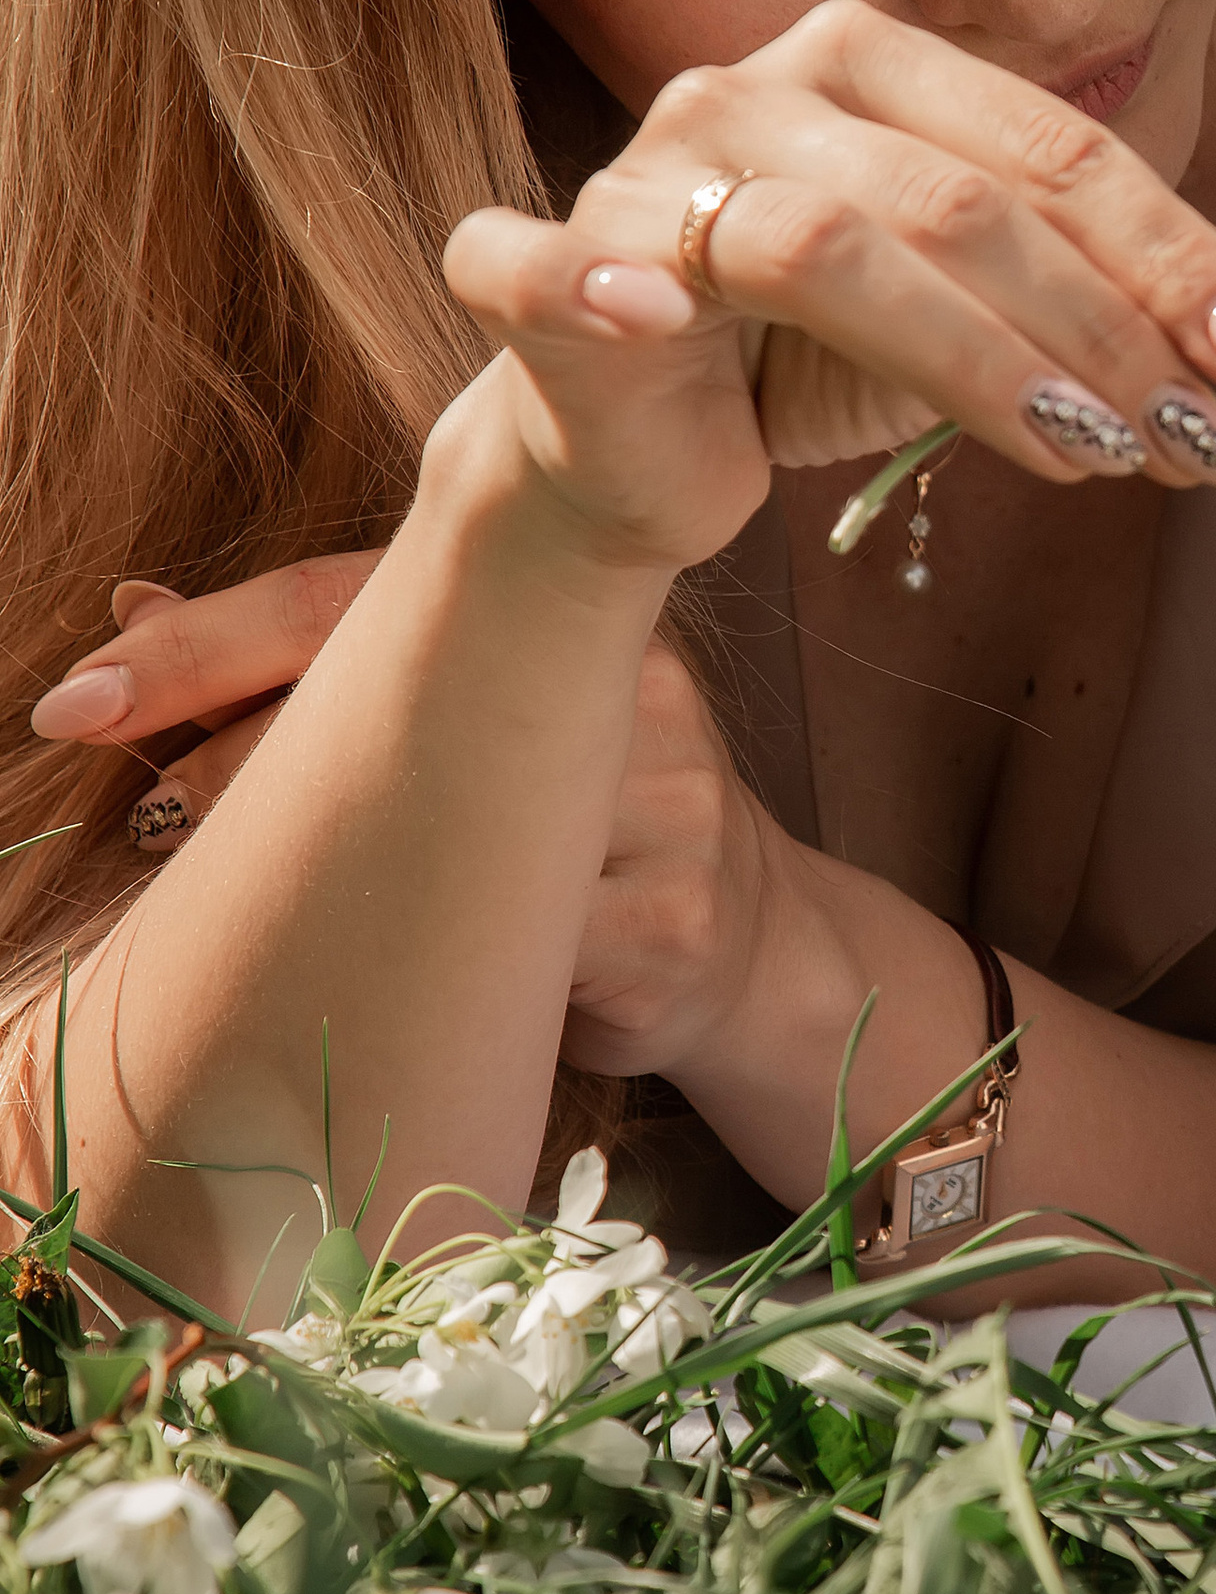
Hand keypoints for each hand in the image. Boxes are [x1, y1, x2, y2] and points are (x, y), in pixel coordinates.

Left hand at [32, 564, 772, 1078]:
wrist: (759, 945)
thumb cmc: (582, 817)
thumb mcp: (479, 722)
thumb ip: (321, 663)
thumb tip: (128, 605)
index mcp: (574, 607)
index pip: (360, 596)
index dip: (208, 644)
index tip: (77, 699)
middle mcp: (634, 685)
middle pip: (400, 705)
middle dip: (236, 767)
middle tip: (132, 816)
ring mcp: (671, 804)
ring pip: (456, 851)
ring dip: (329, 896)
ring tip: (254, 925)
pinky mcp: (677, 923)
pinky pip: (519, 960)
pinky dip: (437, 983)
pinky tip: (400, 998)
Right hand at [443, 0, 1215, 571]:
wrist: (627, 441)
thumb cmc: (813, 360)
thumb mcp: (977, 327)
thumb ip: (1086, 313)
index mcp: (874, 65)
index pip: (1057, 152)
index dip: (1175, 260)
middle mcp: (757, 88)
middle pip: (962, 202)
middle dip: (1102, 330)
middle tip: (1196, 444)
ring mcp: (641, 170)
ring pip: (826, 247)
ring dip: (974, 359)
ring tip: (1083, 453)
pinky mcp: (528, 267)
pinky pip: (541, 265)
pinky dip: (591, 282)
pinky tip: (653, 314)